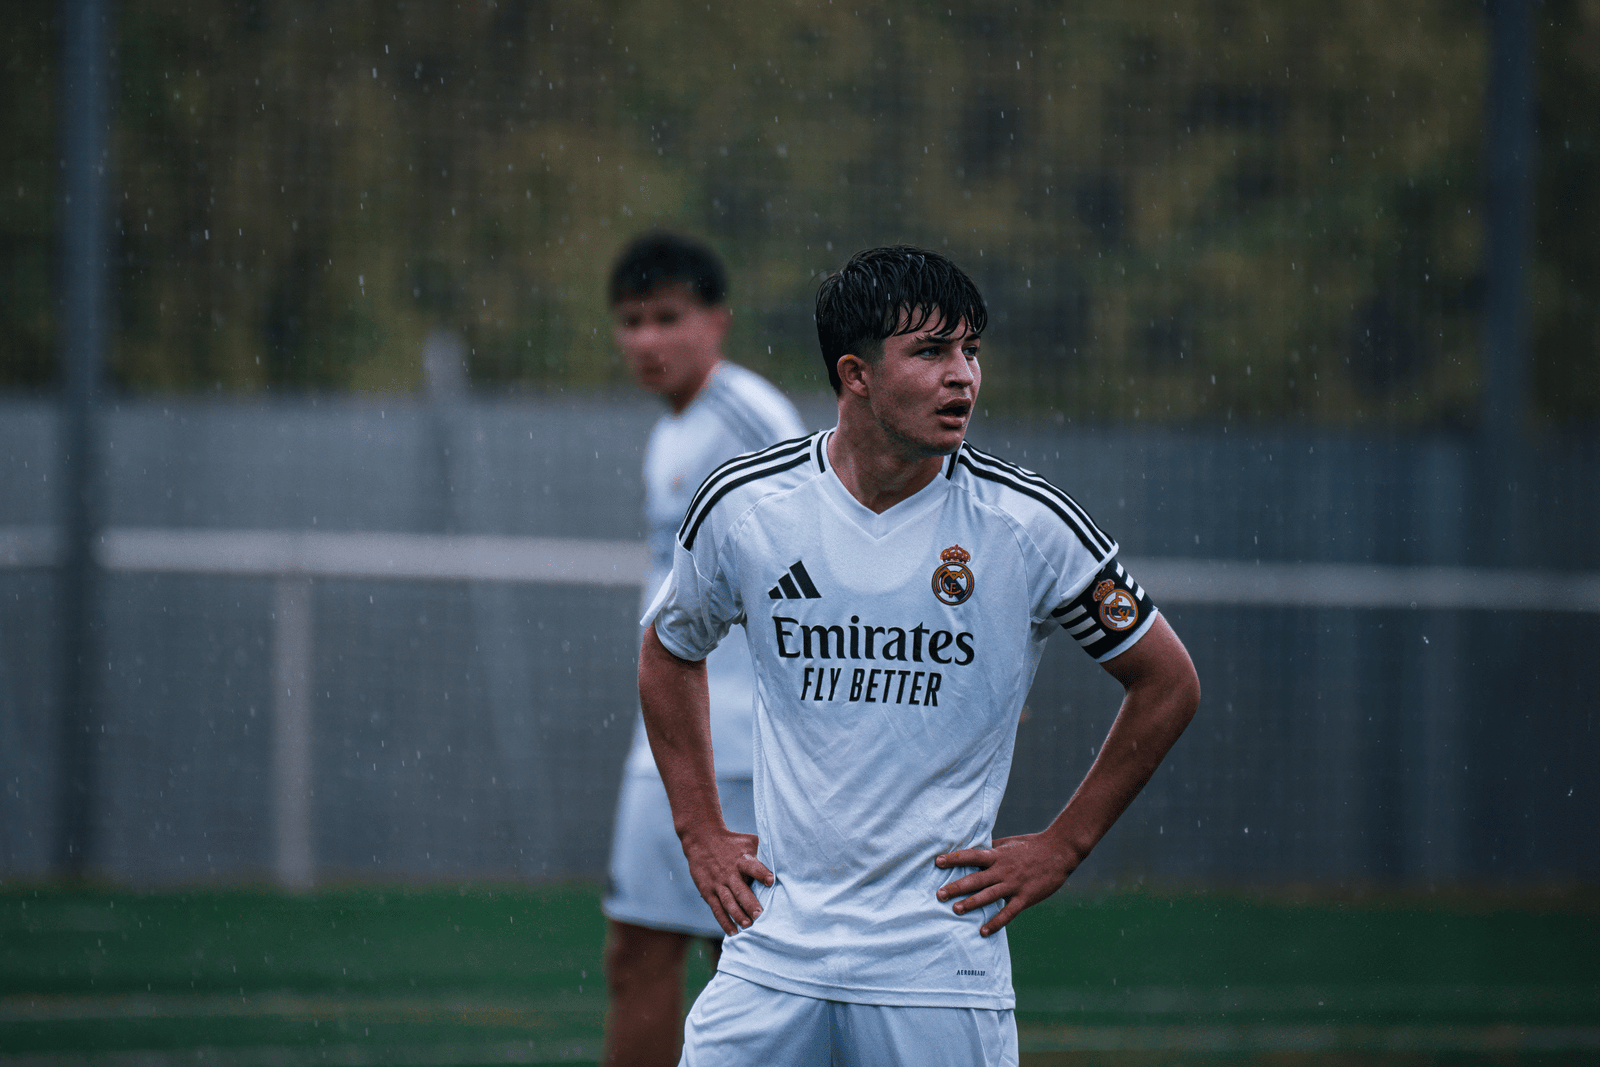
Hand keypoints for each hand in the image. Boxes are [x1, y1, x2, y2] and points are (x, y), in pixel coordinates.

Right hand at [680, 826, 773, 935]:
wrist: (702, 839)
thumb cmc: (733, 842)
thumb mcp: (748, 841)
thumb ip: (764, 850)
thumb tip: (787, 857)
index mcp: (742, 859)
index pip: (752, 866)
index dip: (761, 873)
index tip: (771, 881)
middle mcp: (730, 873)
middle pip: (740, 889)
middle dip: (750, 902)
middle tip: (759, 914)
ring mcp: (718, 883)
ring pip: (728, 901)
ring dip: (738, 914)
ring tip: (748, 925)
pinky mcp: (708, 891)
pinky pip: (716, 909)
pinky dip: (724, 921)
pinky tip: (733, 932)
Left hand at [933, 832, 1080, 936]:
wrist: (1060, 852)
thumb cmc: (1032, 846)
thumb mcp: (1009, 843)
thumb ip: (991, 849)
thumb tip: (973, 851)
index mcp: (998, 855)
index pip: (971, 856)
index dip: (954, 858)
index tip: (937, 862)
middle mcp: (1003, 870)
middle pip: (976, 879)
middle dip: (956, 887)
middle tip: (939, 894)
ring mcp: (1014, 885)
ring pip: (989, 896)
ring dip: (971, 903)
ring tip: (955, 910)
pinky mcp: (1025, 898)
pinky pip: (1008, 913)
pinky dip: (995, 923)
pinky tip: (982, 931)